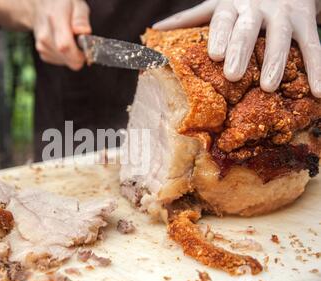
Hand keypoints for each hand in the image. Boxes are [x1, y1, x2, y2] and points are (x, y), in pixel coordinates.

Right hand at [29, 0, 90, 70]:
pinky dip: (66, 55)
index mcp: (55, 20)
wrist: (41, 7)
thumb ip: (81, 18)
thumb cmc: (62, 5)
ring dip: (73, 54)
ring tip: (70, 38)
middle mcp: (45, 36)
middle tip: (81, 41)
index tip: (88, 50)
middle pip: (67, 58)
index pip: (65, 46)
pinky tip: (64, 42)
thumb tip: (84, 31)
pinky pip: (61, 61)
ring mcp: (42, 46)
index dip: (80, 54)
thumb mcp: (76, 4)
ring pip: (66, 62)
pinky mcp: (43, 54)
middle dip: (80, 54)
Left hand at [153, 0, 320, 97]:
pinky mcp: (306, 20)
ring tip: (268, 86)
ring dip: (275, 61)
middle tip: (233, 74)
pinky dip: (317, 69)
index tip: (214, 54)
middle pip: (248, 29)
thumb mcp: (218, 4)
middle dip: (241, 50)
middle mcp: (257, 7)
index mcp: (231, 5)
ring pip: (280, 37)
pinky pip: (313, 45)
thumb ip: (191, 18)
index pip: (223, 20)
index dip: (219, 36)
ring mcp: (284, 13)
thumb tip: (157, 28)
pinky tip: (319, 91)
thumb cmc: (242, 0)